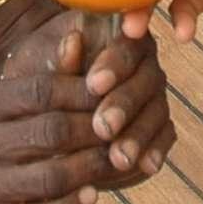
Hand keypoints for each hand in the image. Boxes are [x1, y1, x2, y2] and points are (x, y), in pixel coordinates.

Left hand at [0, 15, 174, 183]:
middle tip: (104, 127)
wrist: (41, 114)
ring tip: (120, 157)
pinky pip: (164, 135)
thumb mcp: (41, 68)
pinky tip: (146, 166)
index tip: (94, 85)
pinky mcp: (156, 125)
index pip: (124, 45)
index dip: (113, 64)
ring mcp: (152, 94)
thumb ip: (59, 61)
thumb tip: (73, 40)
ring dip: (140, 134)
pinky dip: (156, 149)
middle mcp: (142, 63)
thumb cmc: (38, 79)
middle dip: (125, 104)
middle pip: (146, 79)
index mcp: (118, 38)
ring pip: (156, 110)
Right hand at [0, 71, 114, 203]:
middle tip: (122, 126)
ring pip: (50, 176)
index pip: (40, 92)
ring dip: (90, 168)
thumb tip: (77, 47)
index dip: (83, 92)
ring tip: (114, 161)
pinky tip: (90, 196)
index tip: (110, 92)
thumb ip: (19, 88)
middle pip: (50, 132)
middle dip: (95, 129)